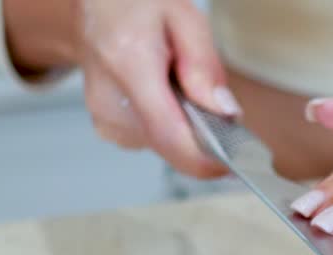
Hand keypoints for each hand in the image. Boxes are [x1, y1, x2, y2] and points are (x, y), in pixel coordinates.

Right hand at [71, 0, 238, 176]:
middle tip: (212, 101)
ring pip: (166, 146)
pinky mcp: (108, 128)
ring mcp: (105, 119)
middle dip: (203, 134)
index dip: (207, 158)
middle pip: (173, 146)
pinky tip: (165, 96)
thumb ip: (205, 66)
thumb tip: (225, 112)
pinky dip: (170, 125)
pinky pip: (154, 140)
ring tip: (179, 87)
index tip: (236, 160)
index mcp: (128, 64)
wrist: (95, 5)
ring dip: (186, 127)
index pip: (170, 134)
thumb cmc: (135, 4)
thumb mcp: (184, 18)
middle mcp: (110, 101)